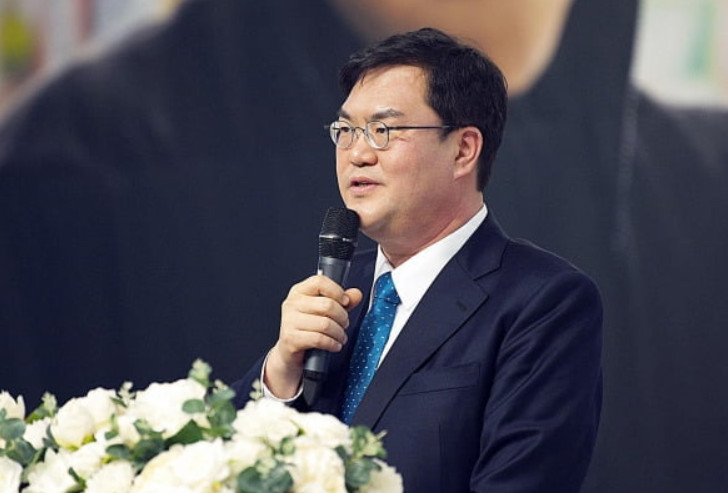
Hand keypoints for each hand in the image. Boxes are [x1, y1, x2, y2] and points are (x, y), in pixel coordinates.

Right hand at [265, 275, 362, 397]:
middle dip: (342, 317)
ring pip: (325, 324)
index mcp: (299, 292)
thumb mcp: (324, 312)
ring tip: (340, 336)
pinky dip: (332, 344)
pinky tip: (334, 345)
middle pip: (327, 304)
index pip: (319, 282)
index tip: (345, 301)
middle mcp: (292, 304)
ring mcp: (289, 321)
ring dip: (339, 333)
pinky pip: (319, 339)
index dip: (337, 291)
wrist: (289, 352)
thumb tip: (356, 294)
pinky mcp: (291, 338)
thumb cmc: (306, 329)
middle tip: (344, 323)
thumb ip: (341, 301)